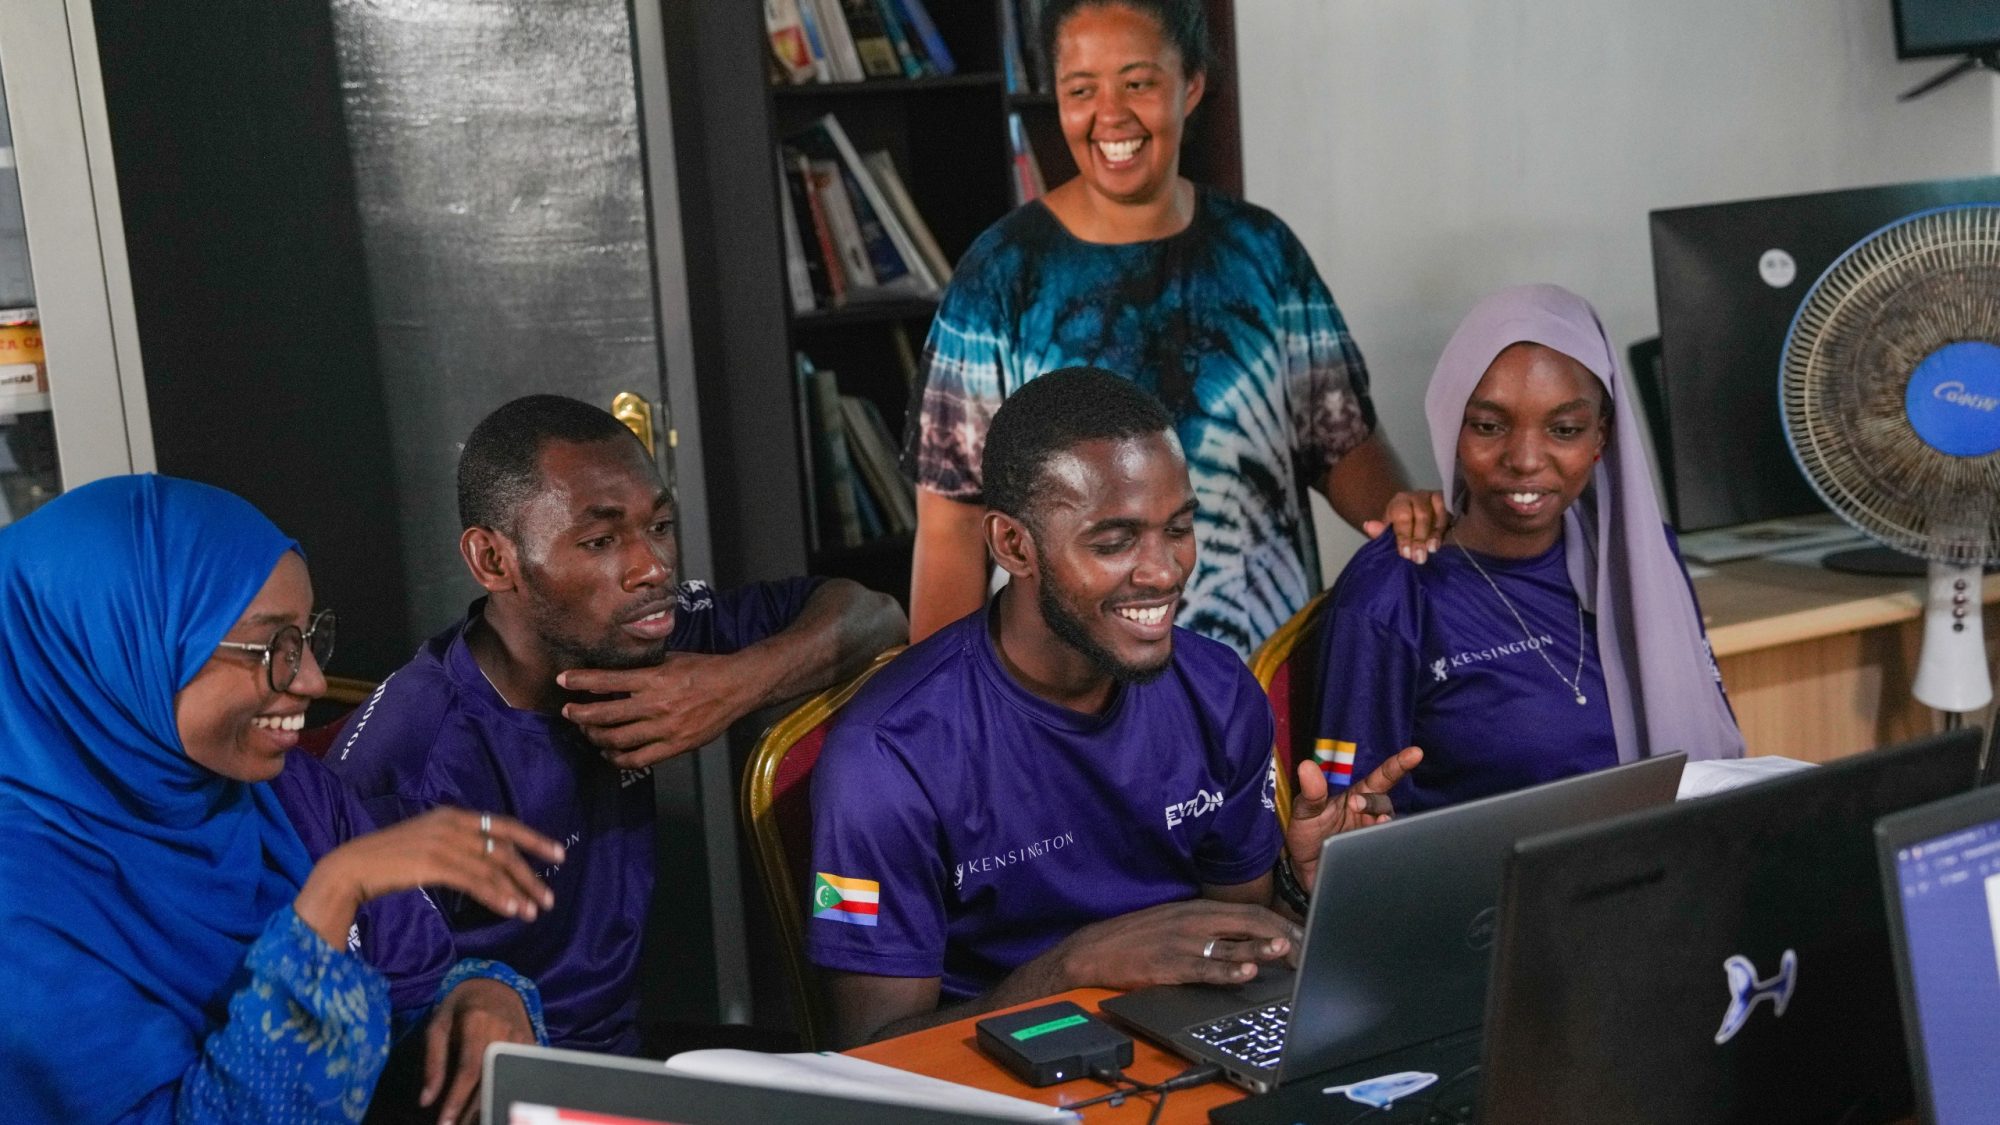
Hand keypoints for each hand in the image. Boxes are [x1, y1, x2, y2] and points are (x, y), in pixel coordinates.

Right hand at [295, 809, 565, 947]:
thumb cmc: (388, 862)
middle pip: (503, 848)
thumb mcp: (427, 843)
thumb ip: (456, 847)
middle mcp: (452, 824)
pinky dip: (497, 897)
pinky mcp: (433, 863)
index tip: (558, 854)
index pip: (502, 825)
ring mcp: (443, 842)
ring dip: (518, 891)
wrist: (351, 867)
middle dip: (530, 873)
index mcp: (452, 815)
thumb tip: (487, 865)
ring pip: (492, 867)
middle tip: (550, 897)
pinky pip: (475, 882)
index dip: (533, 839)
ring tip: (535, 911)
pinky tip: (511, 910)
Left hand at [422, 977, 534, 1124]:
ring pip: (509, 1082)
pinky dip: (509, 1095)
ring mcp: (523, 1040)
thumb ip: (433, 1061)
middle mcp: (504, 1033)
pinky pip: (522, 1077)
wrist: (496, 985)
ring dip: (492, 1107)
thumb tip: (426, 1100)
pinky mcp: (533, 1047)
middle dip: (473, 1112)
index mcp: (478, 1024)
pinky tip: (496, 1109)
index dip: (457, 1099)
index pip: (469, 1070)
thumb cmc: (461, 1007)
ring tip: (474, 1122)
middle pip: (491, 1082)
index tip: (445, 1123)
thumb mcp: (438, 1026)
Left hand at [559, 651, 763, 769]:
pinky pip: (636, 759)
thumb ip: (644, 666)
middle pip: (604, 715)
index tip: (562, 680)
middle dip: (579, 714)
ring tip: (588, 731)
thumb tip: (615, 669)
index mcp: (653, 678)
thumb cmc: (704, 669)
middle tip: (568, 712)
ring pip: (616, 739)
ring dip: (594, 736)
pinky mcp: (673, 747)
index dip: (580, 681)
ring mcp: (664, 729)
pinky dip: (616, 757)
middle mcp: (655, 704)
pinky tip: (608, 751)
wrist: (736, 688)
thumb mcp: (671, 658)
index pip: (606, 680)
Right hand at [1054, 900, 1299, 989]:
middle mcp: (1195, 920)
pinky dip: (1228, 971)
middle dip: (1281, 935)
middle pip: (1249, 922)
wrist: (1095, 949)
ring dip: (1261, 949)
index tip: (1302, 935)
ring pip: (1231, 944)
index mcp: (1198, 909)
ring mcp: (1183, 942)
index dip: (1280, 923)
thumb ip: (1207, 926)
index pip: (1249, 911)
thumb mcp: (1174, 921)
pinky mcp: (1171, 964)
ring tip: (1286, 951)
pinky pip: (1205, 968)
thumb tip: (1244, 938)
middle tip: (1306, 948)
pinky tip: (1246, 973)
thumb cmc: (1136, 937)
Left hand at [1285, 747, 1422, 889]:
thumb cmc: (1308, 835)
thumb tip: (1306, 766)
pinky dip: (1382, 846)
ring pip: (1389, 827)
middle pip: (1384, 803)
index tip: (1415, 753)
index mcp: (1357, 797)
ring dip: (1381, 825)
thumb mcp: (1305, 811)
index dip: (1399, 764)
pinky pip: (1385, 848)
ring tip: (1371, 825)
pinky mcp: (1374, 854)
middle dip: (1373, 802)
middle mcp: (1370, 815)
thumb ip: (1310, 792)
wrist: (1307, 870)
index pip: (1382, 777)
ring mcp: (1373, 835)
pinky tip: (1371, 847)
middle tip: (1354, 804)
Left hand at [1362, 491, 1449, 562]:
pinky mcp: (1447, 503)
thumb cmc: (1402, 529)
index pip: (1402, 516)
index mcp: (1400, 502)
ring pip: (1436, 514)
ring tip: (1431, 550)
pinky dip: (1444, 528)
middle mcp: (1417, 497)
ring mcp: (1433, 498)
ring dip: (1433, 534)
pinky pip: (1448, 514)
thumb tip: (1369, 526)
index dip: (1404, 536)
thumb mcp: (1390, 532)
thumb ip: (1381, 532)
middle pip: (1421, 515)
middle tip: (1418, 557)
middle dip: (1419, 538)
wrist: (1418, 522)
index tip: (1405, 554)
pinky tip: (1441, 542)